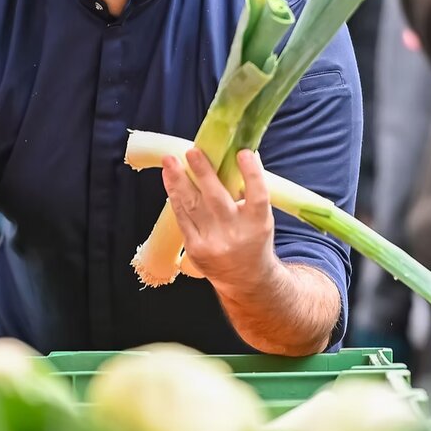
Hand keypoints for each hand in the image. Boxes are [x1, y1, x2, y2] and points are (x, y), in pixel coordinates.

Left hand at [162, 148, 275, 290]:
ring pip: (193, 207)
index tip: (243, 153)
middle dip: (203, 173)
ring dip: (179, 181)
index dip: (251, 173)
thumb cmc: (253, 238)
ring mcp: (213, 242)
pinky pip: (182, 218)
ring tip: (169, 160)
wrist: (246, 280)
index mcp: (259, 223)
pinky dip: (174, 197)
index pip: (257, 195)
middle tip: (192, 151)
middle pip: (217, 199)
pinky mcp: (195, 248)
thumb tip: (242, 152)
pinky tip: (168, 179)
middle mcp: (236, 233)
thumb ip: (251, 190)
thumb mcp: (261, 217)